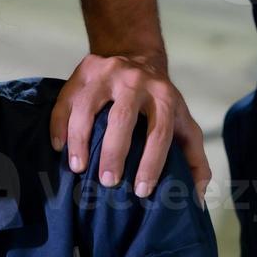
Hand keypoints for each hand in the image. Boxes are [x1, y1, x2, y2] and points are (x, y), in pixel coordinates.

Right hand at [49, 52, 209, 202]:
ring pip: (87, 107)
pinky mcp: (83, 71)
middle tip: (108, 182)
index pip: (159, 132)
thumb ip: (196, 162)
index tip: (141, 191)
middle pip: (122, 118)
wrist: (136, 55)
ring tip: (78, 168)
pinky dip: (59, 125)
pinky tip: (60, 147)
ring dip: (80, 140)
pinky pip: (66, 100)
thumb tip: (196, 200)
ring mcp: (106, 73)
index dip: (151, 163)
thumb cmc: (160, 104)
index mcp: (164, 96)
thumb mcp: (185, 126)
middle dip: (114, 153)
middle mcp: (135, 81)